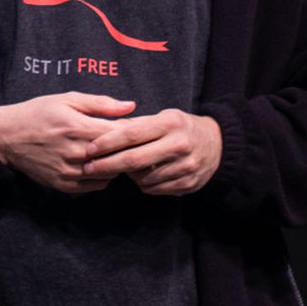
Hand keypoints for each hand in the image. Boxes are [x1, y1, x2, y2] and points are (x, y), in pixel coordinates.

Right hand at [0, 92, 137, 192]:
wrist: (6, 137)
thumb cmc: (38, 113)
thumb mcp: (67, 99)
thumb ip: (101, 104)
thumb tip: (132, 106)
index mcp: (79, 128)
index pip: (122, 134)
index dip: (133, 131)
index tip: (136, 126)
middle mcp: (77, 153)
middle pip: (119, 156)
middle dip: (127, 148)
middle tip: (129, 141)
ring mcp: (71, 172)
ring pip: (110, 173)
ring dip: (116, 163)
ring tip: (113, 152)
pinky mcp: (64, 185)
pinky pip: (97, 185)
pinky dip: (103, 176)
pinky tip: (100, 164)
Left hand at [80, 108, 223, 195]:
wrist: (218, 145)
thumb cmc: (181, 128)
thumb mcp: (163, 117)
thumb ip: (136, 124)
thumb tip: (102, 131)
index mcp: (170, 123)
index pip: (131, 134)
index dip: (107, 143)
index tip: (89, 149)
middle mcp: (179, 145)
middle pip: (134, 160)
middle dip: (106, 165)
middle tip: (88, 167)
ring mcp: (185, 167)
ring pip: (142, 177)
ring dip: (126, 175)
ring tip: (121, 167)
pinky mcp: (187, 184)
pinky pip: (153, 189)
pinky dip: (141, 184)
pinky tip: (141, 175)